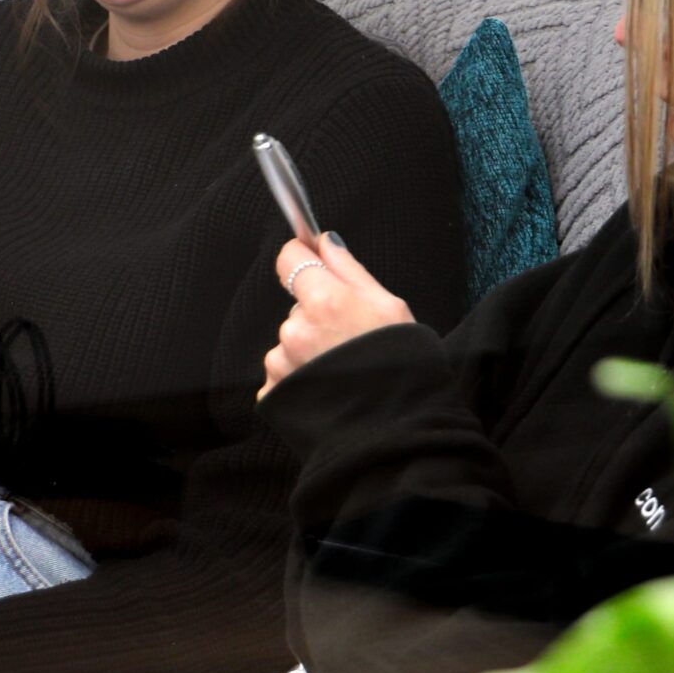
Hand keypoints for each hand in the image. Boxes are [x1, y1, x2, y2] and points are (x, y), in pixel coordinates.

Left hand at [259, 233, 412, 398]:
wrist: (393, 430)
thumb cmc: (400, 368)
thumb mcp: (389, 308)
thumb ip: (350, 269)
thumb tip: (326, 242)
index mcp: (324, 301)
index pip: (290, 258)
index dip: (303, 259)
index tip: (312, 265)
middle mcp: (296, 329)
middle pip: (297, 306)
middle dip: (317, 316)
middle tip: (349, 340)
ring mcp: (281, 363)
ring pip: (290, 340)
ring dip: (307, 350)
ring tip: (340, 370)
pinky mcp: (273, 392)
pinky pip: (282, 373)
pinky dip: (299, 378)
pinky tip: (326, 389)